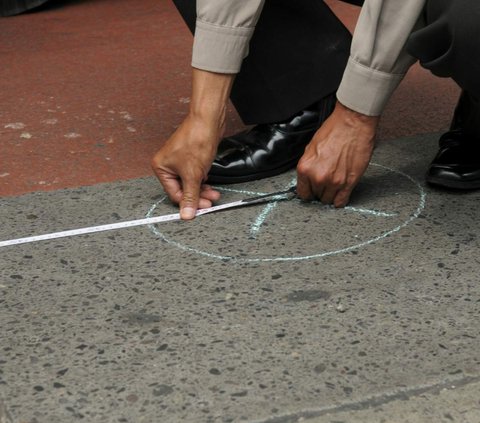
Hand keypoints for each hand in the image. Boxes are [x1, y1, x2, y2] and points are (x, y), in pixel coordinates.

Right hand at [152, 68, 234, 219]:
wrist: (208, 121)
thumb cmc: (196, 140)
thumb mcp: (193, 174)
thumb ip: (190, 196)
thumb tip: (186, 215)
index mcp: (161, 168)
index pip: (174, 194)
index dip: (189, 202)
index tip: (203, 207)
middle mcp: (167, 165)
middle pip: (182, 190)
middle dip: (197, 196)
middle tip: (210, 201)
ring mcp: (179, 162)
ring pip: (190, 183)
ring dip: (202, 190)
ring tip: (214, 193)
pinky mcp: (190, 159)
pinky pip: (195, 176)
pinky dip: (202, 181)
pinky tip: (210, 184)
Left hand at [296, 101, 378, 206]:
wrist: (353, 123)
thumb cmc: (333, 130)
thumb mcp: (311, 148)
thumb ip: (308, 166)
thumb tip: (307, 178)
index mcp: (305, 168)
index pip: (303, 193)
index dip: (307, 191)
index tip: (311, 189)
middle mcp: (318, 177)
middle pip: (316, 196)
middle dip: (319, 190)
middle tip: (325, 181)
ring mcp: (334, 182)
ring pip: (328, 200)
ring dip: (330, 194)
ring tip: (333, 184)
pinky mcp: (349, 183)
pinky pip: (341, 201)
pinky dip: (339, 200)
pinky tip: (340, 192)